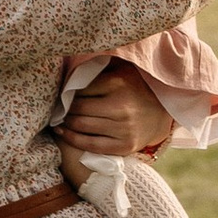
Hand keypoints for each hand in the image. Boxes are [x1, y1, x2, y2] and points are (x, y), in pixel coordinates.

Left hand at [57, 64, 171, 160]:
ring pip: (81, 126)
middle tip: (56, 107)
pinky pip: (90, 144)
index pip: (80, 89)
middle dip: (63, 109)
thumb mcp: (120, 72)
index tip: (60, 94)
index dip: (66, 92)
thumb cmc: (133, 89)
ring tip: (59, 118)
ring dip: (65, 122)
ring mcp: (123, 128)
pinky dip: (72, 138)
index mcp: (118, 84)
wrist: (160, 114)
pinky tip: (62, 132)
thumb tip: (67, 77)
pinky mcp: (124, 146)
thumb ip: (97, 71)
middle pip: (78, 108)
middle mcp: (121, 107)